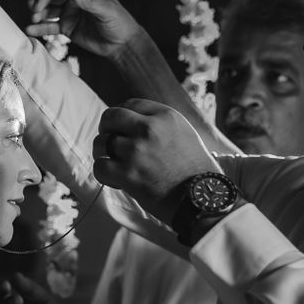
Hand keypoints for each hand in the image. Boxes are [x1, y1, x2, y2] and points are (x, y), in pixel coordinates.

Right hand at [27, 0, 144, 57]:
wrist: (121, 45)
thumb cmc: (119, 23)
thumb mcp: (107, 11)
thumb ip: (90, 2)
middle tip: (35, 7)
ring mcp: (69, 11)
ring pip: (48, 8)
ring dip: (38, 11)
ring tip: (33, 17)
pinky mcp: (65, 26)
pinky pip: (50, 26)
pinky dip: (39, 27)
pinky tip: (30, 29)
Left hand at [94, 99, 220, 223]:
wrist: (204, 198)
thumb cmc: (196, 169)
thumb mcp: (184, 133)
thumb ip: (158, 123)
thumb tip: (131, 120)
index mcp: (165, 116)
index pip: (130, 104)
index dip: (121, 116)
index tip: (121, 128)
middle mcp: (149, 129)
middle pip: (110, 117)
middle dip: (106, 129)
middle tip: (110, 142)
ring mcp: (136, 151)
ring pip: (101, 143)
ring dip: (102, 153)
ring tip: (113, 162)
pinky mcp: (127, 175)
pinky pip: (99, 167)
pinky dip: (103, 173)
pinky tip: (115, 179)